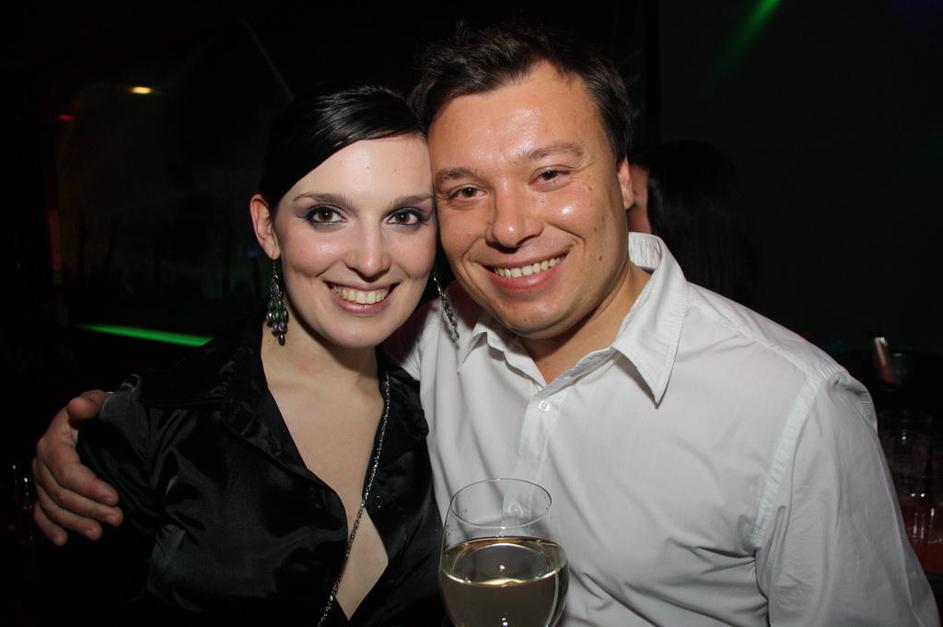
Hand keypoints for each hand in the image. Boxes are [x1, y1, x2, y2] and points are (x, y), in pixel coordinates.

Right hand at [32, 390, 122, 544]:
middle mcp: (42, 461)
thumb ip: (91, 404)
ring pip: (53, 506)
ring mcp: (42, 477)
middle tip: (116, 519)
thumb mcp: (101, 402)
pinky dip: (50, 527)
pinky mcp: (44, 489)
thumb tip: (77, 406)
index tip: (114, 498)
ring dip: (75, 522)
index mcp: (54, 441)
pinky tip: (62, 540)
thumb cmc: (102, 410)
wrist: (97, 419)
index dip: (89, 487)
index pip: (66, 470)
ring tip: (99, 532)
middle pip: (61, 492)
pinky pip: (41, 512)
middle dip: (89, 509)